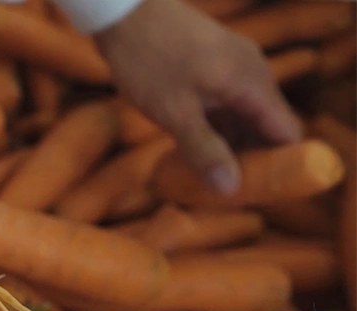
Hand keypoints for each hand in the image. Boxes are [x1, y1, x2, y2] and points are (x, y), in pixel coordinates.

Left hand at [93, 0, 302, 193]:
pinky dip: (216, 126)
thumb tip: (231, 190)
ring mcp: (233, 65)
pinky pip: (226, 102)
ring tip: (206, 178)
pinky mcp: (213, 63)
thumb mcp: (174, 113)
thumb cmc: (148, 59)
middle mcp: (252, 72)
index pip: (286, 133)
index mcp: (252, 83)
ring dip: (230, 144)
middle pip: (266, 126)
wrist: (122, 12)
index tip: (260, 193)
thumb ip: (204, 150)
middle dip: (250, 159)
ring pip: (244, 115)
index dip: (281, 165)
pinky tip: (193, 148)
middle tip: (223, 192)